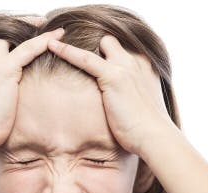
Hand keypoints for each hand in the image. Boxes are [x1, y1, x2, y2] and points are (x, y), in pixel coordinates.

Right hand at [0, 27, 65, 152]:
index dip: (3, 37)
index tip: (16, 38)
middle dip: (16, 27)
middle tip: (35, 26)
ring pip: (12, 35)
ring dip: (32, 28)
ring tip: (49, 28)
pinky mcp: (3, 68)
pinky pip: (28, 48)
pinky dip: (44, 40)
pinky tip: (57, 36)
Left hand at [47, 34, 173, 156]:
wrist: (155, 137)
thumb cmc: (146, 130)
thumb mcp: (140, 106)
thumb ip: (130, 96)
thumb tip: (117, 105)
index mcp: (144, 66)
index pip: (120, 50)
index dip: (106, 55)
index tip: (91, 62)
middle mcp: (136, 61)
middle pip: (111, 42)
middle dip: (97, 48)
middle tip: (75, 56)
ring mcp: (125, 66)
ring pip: (101, 43)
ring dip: (81, 45)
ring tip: (55, 44)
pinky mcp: (114, 76)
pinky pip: (85, 58)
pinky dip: (67, 51)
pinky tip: (52, 47)